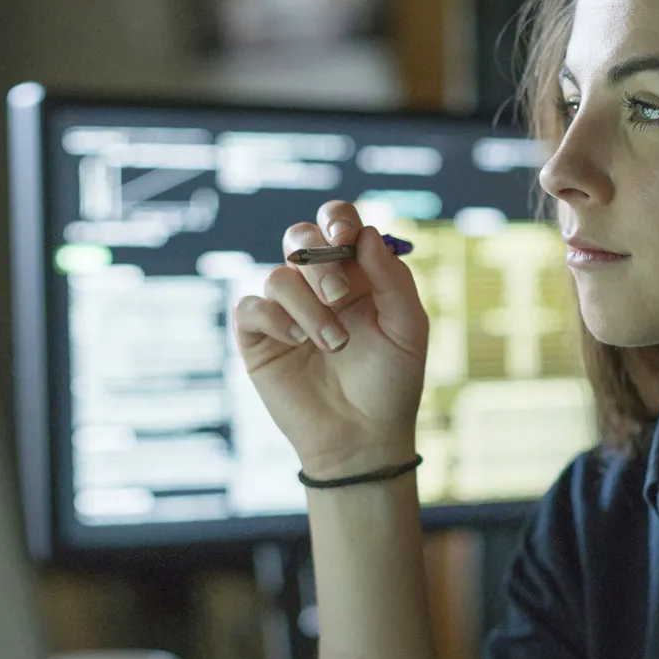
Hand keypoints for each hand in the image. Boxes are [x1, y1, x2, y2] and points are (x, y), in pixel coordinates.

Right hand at [231, 201, 428, 478]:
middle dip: (320, 261)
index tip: (345, 240)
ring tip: (334, 344)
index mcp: (356, 274)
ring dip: (308, 307)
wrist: (363, 438)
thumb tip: (366, 235)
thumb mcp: (407, 328)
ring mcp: (286, 311)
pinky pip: (251, 307)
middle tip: (340, 296)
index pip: (338, 224)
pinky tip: (296, 343)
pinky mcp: (259, 338)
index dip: (337, 220)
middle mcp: (317, 286)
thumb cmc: (391, 383)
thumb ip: (392, 279)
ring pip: (279, 276)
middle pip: (300, 237)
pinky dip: (275, 319)